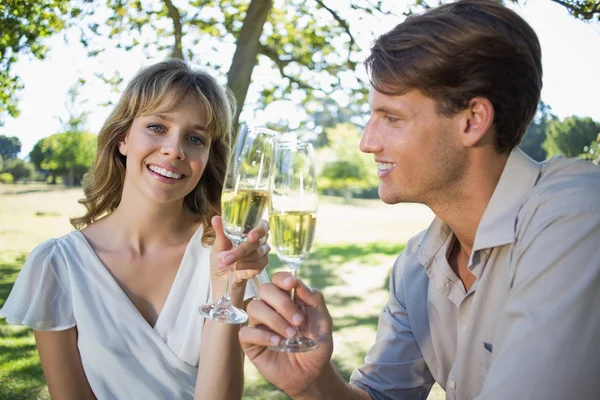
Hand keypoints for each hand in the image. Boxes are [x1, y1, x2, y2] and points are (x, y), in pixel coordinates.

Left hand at [210, 216, 269, 286]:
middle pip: (257, 241)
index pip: (263, 225)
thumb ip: (220, 232)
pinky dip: (244, 266)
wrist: (221, 278)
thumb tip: (215, 218)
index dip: (260, 229)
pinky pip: (257, 264)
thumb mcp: (218, 244)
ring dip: (238, 259)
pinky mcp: (262, 265)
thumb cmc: (221, 257)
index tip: (251, 236)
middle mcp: (260, 240)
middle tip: (228, 256)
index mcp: (251, 230)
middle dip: (241, 250)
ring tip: (224, 262)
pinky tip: (235, 268)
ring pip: (256, 253)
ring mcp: (262, 253)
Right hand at [239, 272, 333, 396]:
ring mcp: (259, 324)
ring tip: (291, 335)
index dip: (282, 278)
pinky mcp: (251, 343)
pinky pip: (246, 332)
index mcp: (288, 298)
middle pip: (265, 289)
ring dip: (274, 319)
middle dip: (282, 303)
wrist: (312, 373)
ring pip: (254, 307)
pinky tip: (277, 343)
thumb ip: (314, 299)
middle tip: (299, 321)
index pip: (277, 279)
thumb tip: (298, 282)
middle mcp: (270, 308)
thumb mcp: (324, 321)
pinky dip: (262, 335)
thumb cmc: (317, 345)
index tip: (291, 284)